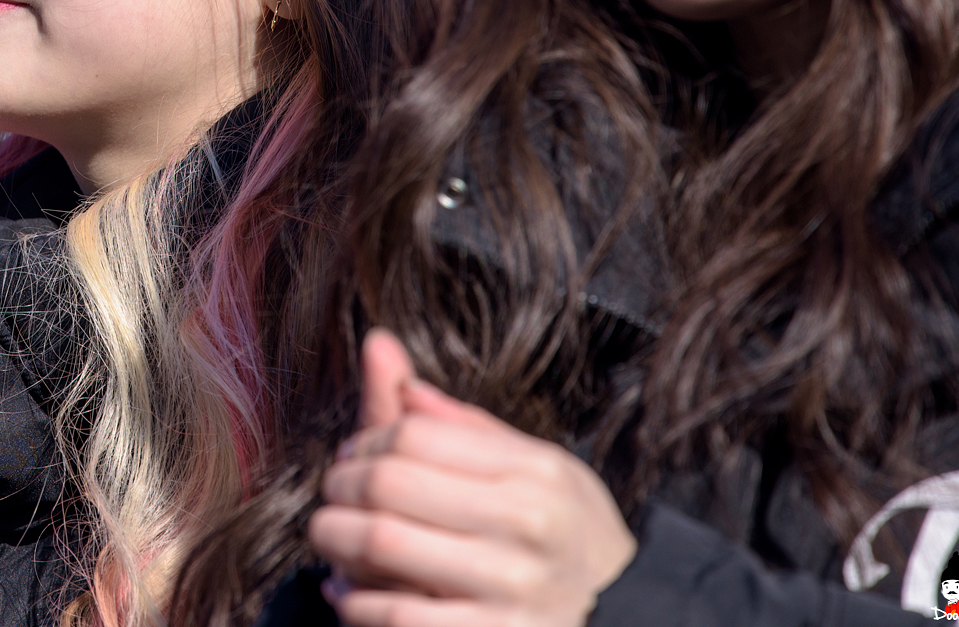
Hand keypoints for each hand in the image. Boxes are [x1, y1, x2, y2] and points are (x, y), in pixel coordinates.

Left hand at [307, 329, 635, 626]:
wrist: (628, 618)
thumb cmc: (568, 537)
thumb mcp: (539, 467)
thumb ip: (460, 422)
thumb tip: (386, 358)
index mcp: (534, 471)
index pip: (414, 434)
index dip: (365, 441)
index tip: (353, 454)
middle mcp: (526, 523)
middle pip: (388, 483)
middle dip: (339, 486)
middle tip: (332, 494)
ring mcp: (509, 586)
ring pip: (382, 543)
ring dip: (334, 537)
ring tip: (330, 535)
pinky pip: (395, 615)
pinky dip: (355, 601)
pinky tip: (351, 591)